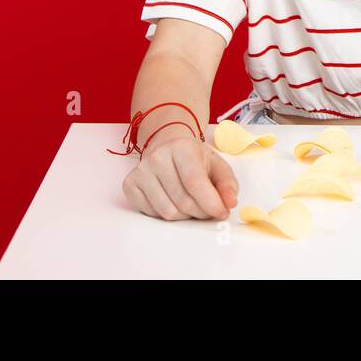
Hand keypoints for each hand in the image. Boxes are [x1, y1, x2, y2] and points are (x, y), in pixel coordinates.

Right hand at [121, 131, 238, 221]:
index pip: (195, 182)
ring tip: (191, 204)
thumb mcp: (217, 165)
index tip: (222, 212)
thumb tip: (230, 203)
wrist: (167, 144)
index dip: (211, 203)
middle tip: (208, 210)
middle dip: (201, 212)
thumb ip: (228, 184)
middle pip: (183, 201)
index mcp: (182, 147)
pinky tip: (172, 201)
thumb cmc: (194, 158)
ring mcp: (140, 171)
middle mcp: (157, 157)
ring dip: (185, 216)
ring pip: (167, 212)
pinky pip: (152, 213)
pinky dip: (166, 214)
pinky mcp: (130, 184)